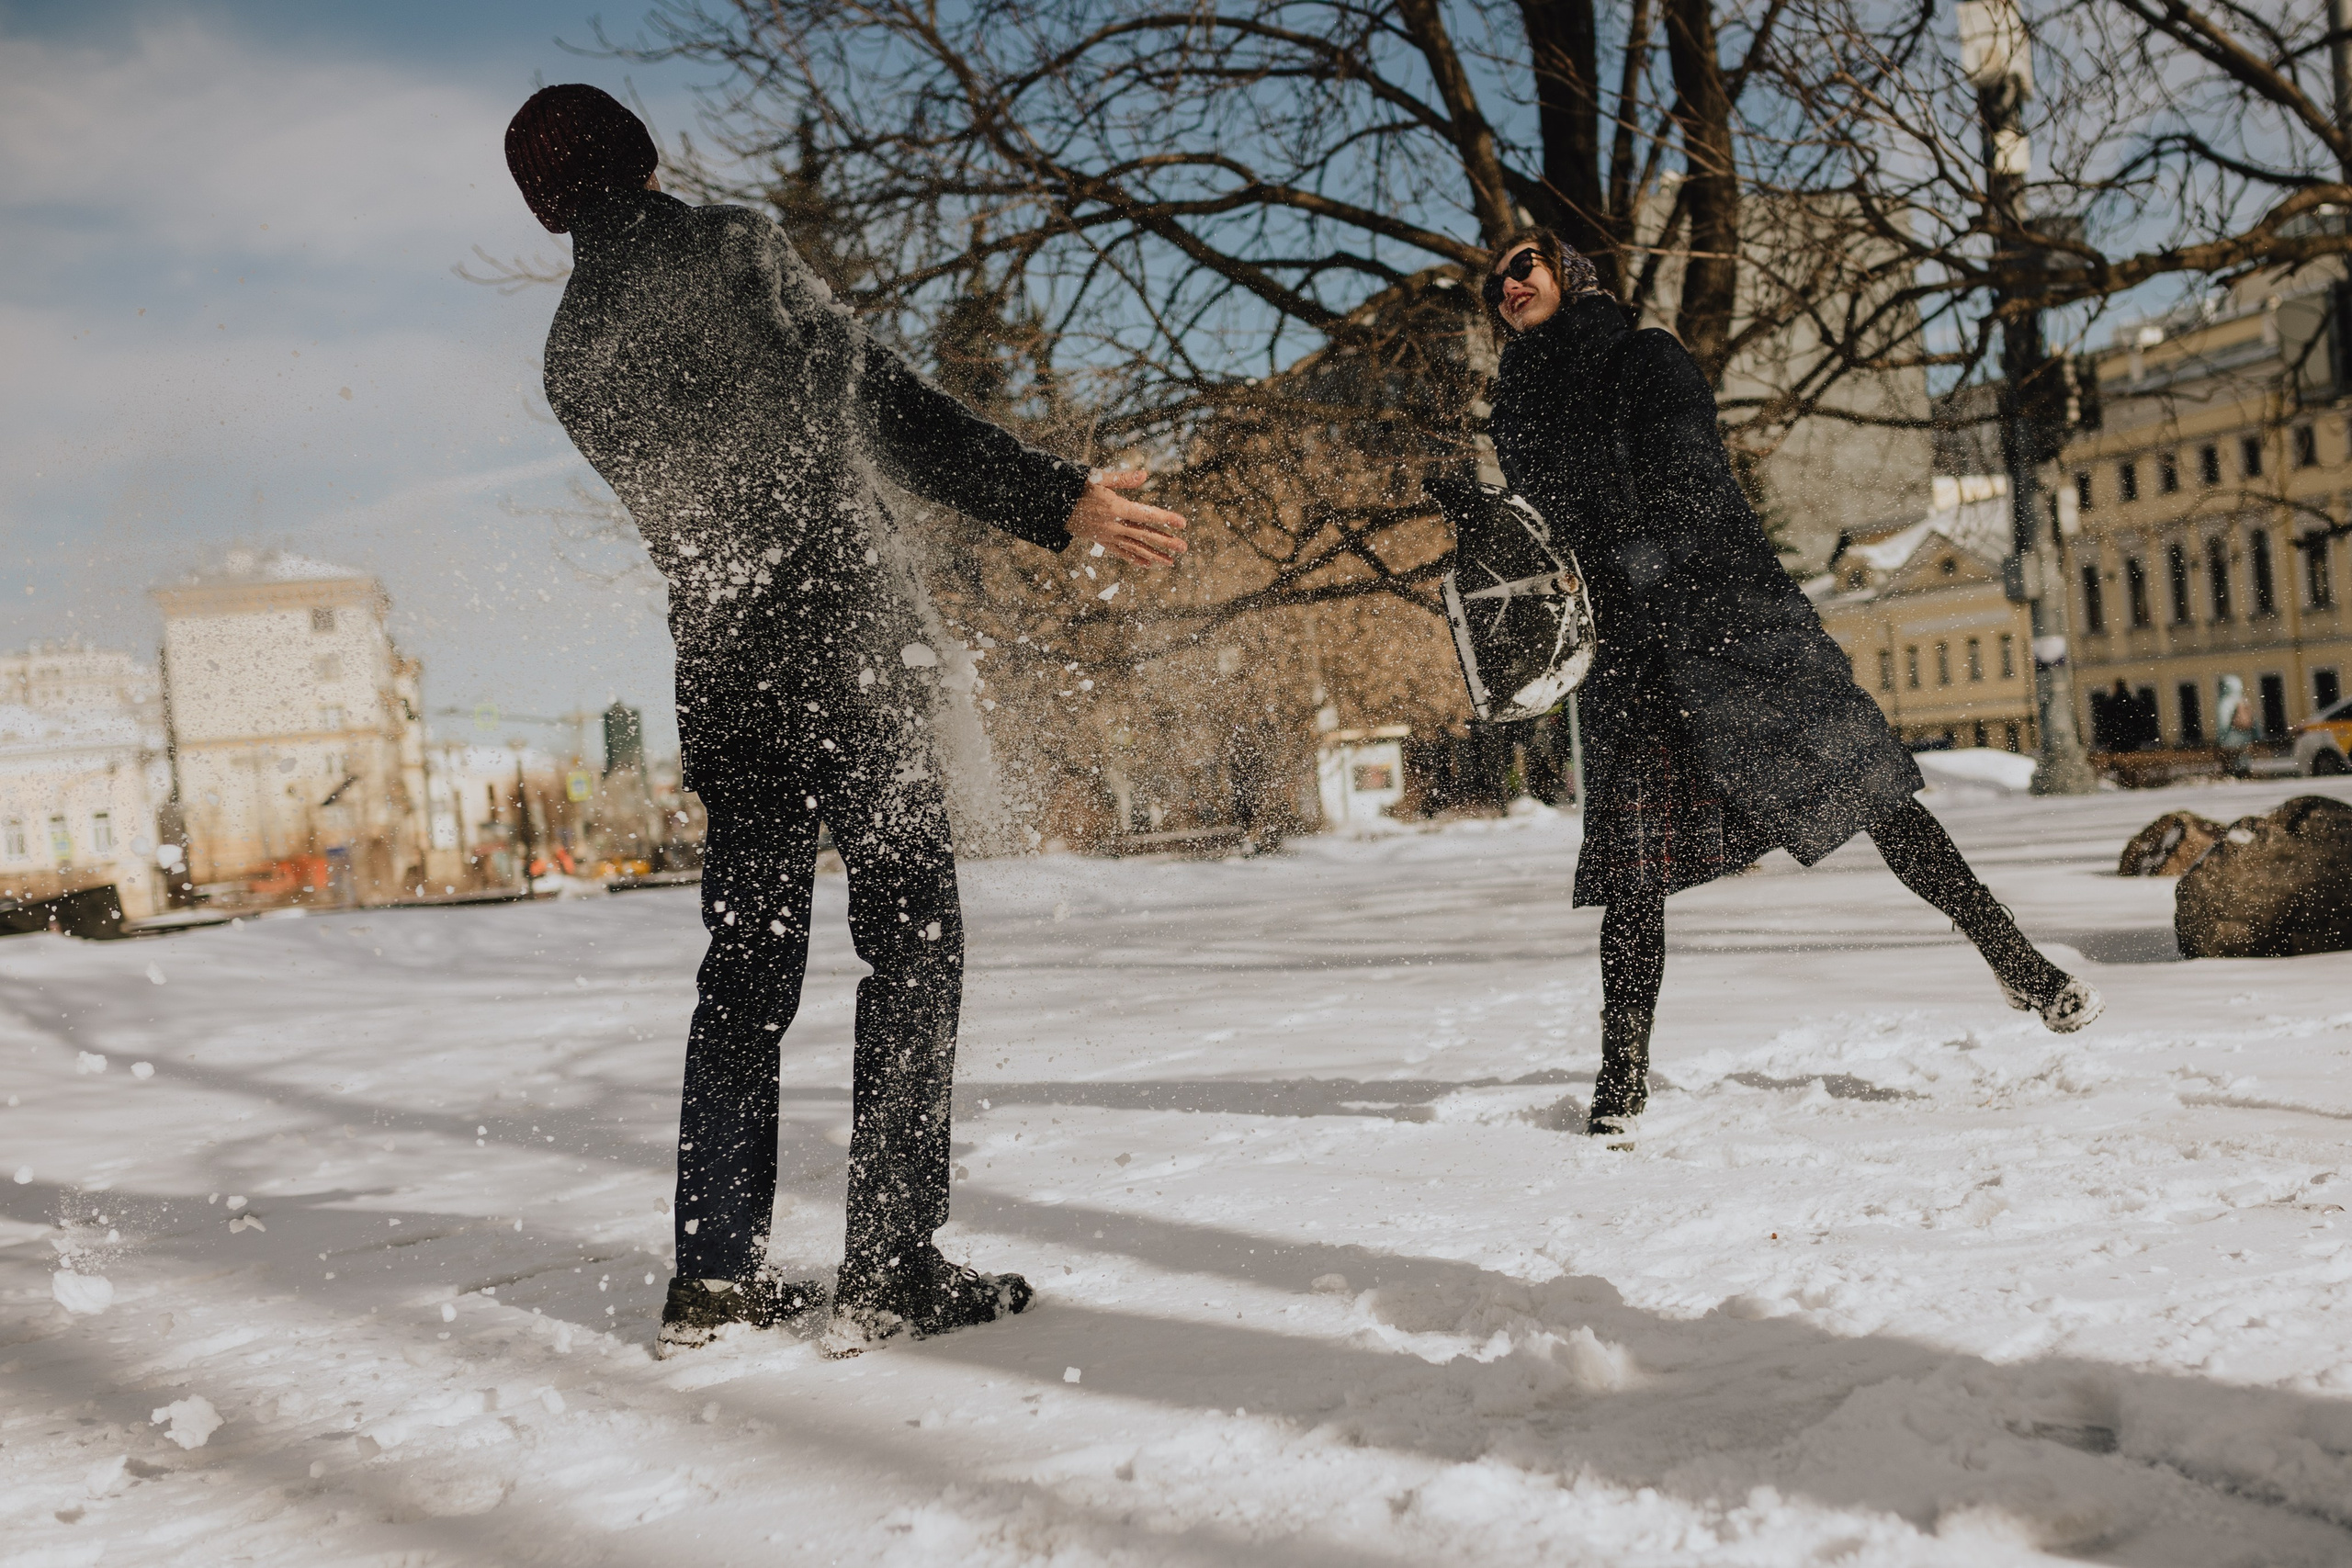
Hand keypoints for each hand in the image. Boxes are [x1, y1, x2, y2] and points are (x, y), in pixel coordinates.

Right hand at [1066, 470, 1186, 566]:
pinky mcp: (1101, 541)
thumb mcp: (1099, 478)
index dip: (1165, 519)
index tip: (1182, 523)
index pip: (1146, 515)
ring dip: (1154, 555)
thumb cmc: (1077, 487)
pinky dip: (1134, 558)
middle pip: (1144, 535)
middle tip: (1184, 548)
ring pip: (1134, 547)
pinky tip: (1146, 564)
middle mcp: (1113, 525)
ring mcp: (1107, 536)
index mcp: (1115, 508)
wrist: (1052, 505)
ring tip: (1170, 562)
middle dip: (1165, 542)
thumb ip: (1123, 479)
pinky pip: (1120, 552)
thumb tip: (1144, 474)